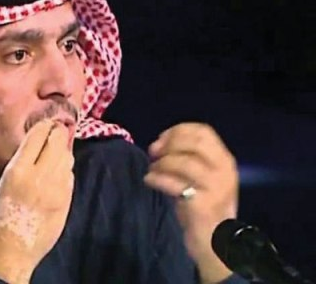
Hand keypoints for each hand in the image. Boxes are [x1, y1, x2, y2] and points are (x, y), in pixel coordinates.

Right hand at [0, 119, 74, 283]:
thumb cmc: (4, 212)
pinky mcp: (67, 199)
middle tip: (55, 132)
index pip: (38, 135)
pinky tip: (56, 173)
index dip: (44, 126)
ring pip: (67, 156)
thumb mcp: (7, 180)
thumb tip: (42, 138)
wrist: (14, 247)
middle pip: (57, 140)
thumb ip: (24, 159)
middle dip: (57, 133)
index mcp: (18, 170)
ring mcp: (56, 188)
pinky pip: (70, 174)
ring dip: (62, 150)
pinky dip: (65, 169)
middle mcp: (39, 176)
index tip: (45, 124)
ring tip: (54, 153)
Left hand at [144, 122, 238, 283]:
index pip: (204, 131)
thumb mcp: (202, 177)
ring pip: (183, 162)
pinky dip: (156, 179)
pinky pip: (174, 184)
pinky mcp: (202, 204)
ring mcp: (215, 187)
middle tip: (154, 151)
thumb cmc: (203, 207)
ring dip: (161, 163)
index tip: (162, 137)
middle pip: (194, 142)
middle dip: (169, 143)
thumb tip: (159, 143)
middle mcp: (223, 170)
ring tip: (152, 170)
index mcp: (225, 160)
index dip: (179, 130)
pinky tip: (148, 180)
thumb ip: (187, 158)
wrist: (216, 243)